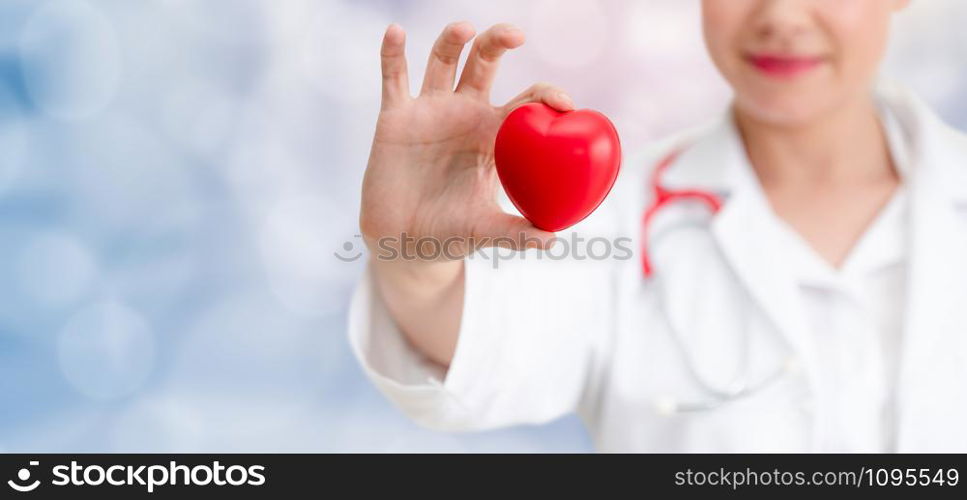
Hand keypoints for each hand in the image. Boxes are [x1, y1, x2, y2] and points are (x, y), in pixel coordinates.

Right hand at [360, 22, 574, 260]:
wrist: (404, 242)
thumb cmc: (451, 233)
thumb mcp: (485, 231)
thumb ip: (516, 234)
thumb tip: (551, 240)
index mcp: (494, 135)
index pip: (525, 102)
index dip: (545, 94)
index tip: (562, 102)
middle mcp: (465, 114)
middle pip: (484, 63)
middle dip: (499, 42)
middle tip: (516, 35)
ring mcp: (430, 111)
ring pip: (443, 60)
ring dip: (452, 39)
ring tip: (465, 29)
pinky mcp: (395, 117)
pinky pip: (393, 78)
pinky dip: (392, 53)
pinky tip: (395, 32)